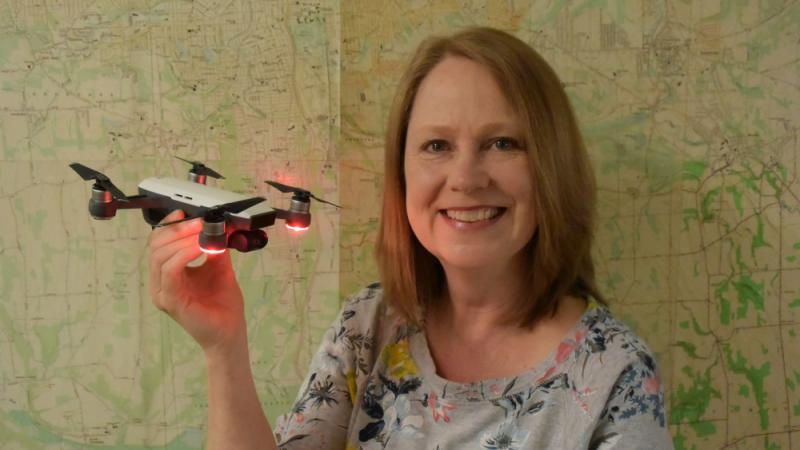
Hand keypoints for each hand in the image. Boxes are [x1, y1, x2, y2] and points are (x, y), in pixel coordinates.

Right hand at [148, 210, 246, 353]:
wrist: (229, 332)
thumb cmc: (223, 304)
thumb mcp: (219, 266)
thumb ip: (214, 245)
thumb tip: (217, 224)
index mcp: (167, 274)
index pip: (157, 243)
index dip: (169, 225)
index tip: (185, 213)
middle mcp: (160, 283)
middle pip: (155, 246)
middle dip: (177, 229)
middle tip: (199, 222)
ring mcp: (162, 293)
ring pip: (160, 255)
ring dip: (182, 239)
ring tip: (203, 233)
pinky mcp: (170, 301)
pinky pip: (170, 270)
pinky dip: (185, 253)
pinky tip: (201, 247)